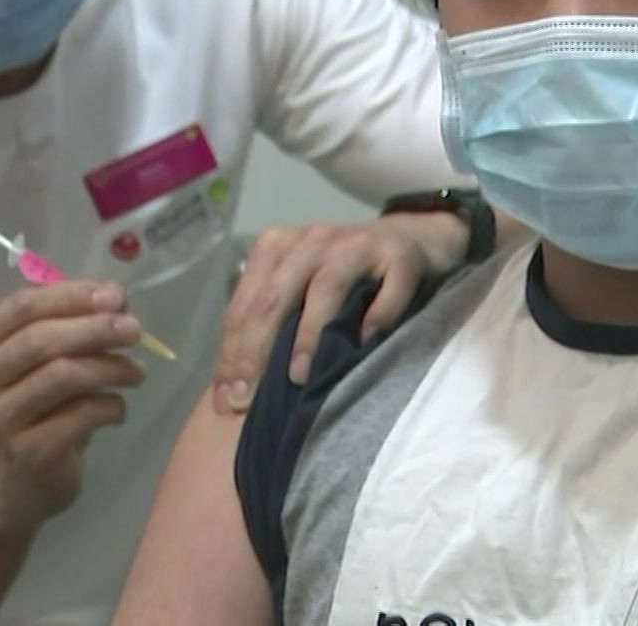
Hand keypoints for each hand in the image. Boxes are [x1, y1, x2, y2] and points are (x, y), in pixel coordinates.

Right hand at [0, 280, 147, 537]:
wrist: (12, 488)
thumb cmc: (34, 410)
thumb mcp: (44, 363)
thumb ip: (72, 324)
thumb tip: (116, 296)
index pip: (24, 305)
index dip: (73, 295)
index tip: (115, 295)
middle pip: (42, 339)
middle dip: (96, 328)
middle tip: (136, 330)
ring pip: (63, 375)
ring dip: (111, 367)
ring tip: (137, 372)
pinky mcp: (28, 452)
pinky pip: (82, 414)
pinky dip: (112, 405)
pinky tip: (118, 408)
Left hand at [212, 212, 467, 413]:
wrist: (412, 238)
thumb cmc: (344, 276)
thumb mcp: (299, 288)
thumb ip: (271, 322)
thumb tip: (236, 386)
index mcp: (277, 248)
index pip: (246, 305)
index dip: (232, 354)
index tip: (225, 400)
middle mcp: (313, 240)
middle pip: (275, 297)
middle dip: (255, 351)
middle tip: (245, 398)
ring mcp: (358, 245)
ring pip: (326, 288)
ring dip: (309, 334)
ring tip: (298, 376)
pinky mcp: (401, 256)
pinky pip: (389, 288)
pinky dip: (377, 316)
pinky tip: (366, 343)